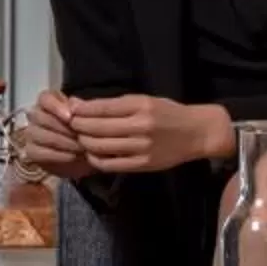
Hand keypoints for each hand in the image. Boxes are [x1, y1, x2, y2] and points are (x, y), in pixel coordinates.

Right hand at [15, 90, 94, 179]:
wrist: (82, 154)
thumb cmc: (83, 130)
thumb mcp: (85, 117)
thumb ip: (79, 108)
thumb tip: (74, 104)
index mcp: (48, 101)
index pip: (44, 98)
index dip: (56, 107)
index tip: (70, 118)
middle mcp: (35, 115)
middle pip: (41, 117)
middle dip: (62, 128)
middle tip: (80, 136)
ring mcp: (30, 133)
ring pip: (39, 135)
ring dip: (62, 142)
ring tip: (79, 147)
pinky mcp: (31, 151)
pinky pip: (38, 152)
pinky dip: (57, 155)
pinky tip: (71, 156)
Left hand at [67, 94, 228, 174]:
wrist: (197, 133)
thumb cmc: (170, 113)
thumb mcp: (146, 100)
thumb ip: (117, 104)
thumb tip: (83, 105)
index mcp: (141, 105)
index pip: (101, 108)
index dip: (81, 110)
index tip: (69, 110)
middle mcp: (140, 126)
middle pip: (97, 127)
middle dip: (78, 126)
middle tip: (70, 125)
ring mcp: (141, 147)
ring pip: (100, 146)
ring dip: (84, 142)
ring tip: (80, 138)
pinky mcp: (142, 164)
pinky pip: (110, 163)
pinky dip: (95, 158)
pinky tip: (92, 153)